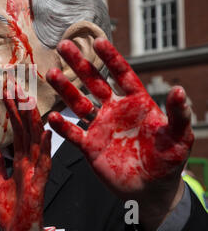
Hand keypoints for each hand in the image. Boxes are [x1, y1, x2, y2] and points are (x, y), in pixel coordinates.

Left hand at [0, 82, 51, 230]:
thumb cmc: (11, 213)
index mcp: (21, 161)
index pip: (17, 129)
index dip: (13, 110)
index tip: (7, 90)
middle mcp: (30, 162)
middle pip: (26, 128)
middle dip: (20, 106)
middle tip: (14, 83)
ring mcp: (35, 171)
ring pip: (35, 140)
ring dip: (31, 119)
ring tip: (27, 98)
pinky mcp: (37, 184)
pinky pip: (43, 164)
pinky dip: (44, 148)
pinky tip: (44, 132)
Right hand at [46, 38, 192, 230]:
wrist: (151, 190)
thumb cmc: (168, 161)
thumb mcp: (179, 138)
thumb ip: (178, 115)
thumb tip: (179, 90)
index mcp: (135, 103)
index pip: (121, 75)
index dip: (110, 58)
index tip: (98, 40)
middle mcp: (114, 111)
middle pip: (93, 82)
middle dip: (79, 64)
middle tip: (64, 45)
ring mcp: (99, 127)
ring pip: (78, 103)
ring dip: (65, 89)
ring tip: (52, 73)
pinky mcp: (89, 146)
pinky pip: (72, 133)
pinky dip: (61, 126)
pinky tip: (50, 116)